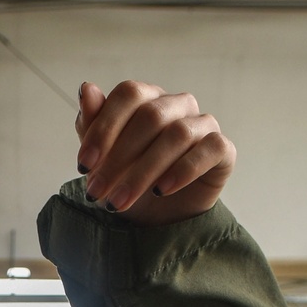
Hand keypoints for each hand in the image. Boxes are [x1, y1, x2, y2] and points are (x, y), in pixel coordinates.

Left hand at [75, 80, 235, 225]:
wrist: (159, 218)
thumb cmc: (128, 180)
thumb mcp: (102, 159)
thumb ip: (93, 125)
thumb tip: (86, 88)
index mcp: (148, 98)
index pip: (129, 94)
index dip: (104, 127)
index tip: (84, 164)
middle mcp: (178, 105)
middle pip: (151, 116)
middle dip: (118, 158)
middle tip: (97, 192)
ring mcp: (203, 125)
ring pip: (178, 134)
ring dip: (144, 172)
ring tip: (120, 201)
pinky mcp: (223, 150)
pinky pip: (211, 148)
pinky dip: (184, 169)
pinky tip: (161, 190)